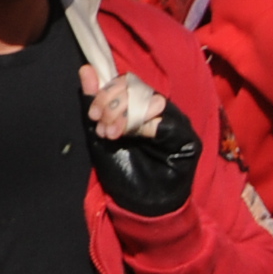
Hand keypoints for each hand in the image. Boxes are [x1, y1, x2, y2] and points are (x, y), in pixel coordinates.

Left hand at [79, 63, 199, 215]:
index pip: (127, 83)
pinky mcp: (187, 140)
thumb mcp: (99, 134)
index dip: (107, 93)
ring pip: (153, 102)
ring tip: (111, 135)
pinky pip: (166, 123)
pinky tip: (128, 136)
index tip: (92, 115)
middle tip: (101, 125)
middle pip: (139, 89)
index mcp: (140, 107)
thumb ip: (93, 104)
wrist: (138, 203)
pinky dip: (144, 126)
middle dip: (113, 104)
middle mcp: (160, 111)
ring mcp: (176, 123)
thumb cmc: (121, 168)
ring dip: (126, 115)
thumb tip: (85, 70)